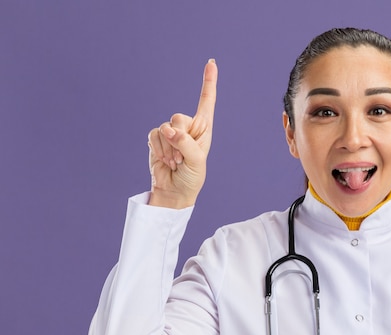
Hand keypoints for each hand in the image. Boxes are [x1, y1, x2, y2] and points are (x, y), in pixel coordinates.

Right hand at [147, 60, 217, 207]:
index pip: (206, 102)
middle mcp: (188, 127)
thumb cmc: (191, 178)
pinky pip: (154, 135)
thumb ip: (185, 144)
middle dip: (180, 138)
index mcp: (204, 129)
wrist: (174, 192)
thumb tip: (168, 130)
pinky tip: (165, 160)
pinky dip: (158, 149)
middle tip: (182, 157)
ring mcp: (171, 132)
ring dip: (169, 149)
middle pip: (179, 117)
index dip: (209, 82)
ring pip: (165, 128)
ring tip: (175, 162)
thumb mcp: (196, 161)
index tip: (211, 63)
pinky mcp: (157, 139)